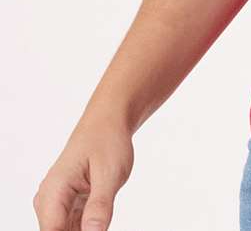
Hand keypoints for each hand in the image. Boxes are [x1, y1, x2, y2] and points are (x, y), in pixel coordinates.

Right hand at [33, 115, 134, 230]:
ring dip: (82, 230)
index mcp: (54, 189)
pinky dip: (85, 228)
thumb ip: (100, 206)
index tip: (94, 230)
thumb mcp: (110, 173)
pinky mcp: (65, 204)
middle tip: (101, 221)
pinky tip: (99, 221)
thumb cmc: (108, 141)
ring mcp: (55, 202)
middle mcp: (48, 199)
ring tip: (101, 213)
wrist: (108, 122)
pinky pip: (71, 227)